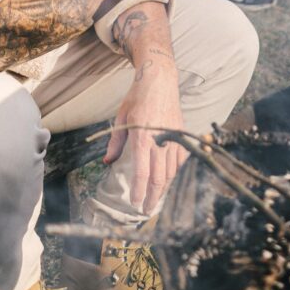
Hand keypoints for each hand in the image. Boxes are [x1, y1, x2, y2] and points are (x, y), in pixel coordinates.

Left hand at [103, 62, 186, 214]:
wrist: (159, 79)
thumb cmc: (137, 97)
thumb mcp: (121, 117)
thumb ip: (116, 142)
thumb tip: (108, 163)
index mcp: (142, 136)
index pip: (141, 171)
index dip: (139, 190)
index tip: (135, 202)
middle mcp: (160, 139)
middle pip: (159, 177)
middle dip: (153, 197)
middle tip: (147, 210)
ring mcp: (173, 137)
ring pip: (171, 172)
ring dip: (164, 188)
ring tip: (156, 199)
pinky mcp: (182, 135)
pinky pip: (181, 160)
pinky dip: (175, 173)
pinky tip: (169, 180)